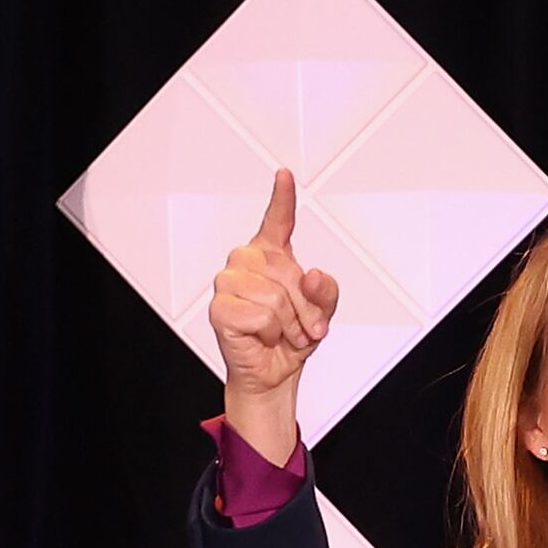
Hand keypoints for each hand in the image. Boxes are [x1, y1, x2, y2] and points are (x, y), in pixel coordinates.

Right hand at [207, 170, 343, 452]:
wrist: (273, 373)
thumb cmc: (292, 339)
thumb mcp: (322, 313)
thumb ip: (326, 292)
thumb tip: (313, 276)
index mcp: (271, 256)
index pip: (278, 220)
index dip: (282, 197)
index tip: (285, 174)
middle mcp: (247, 262)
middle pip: (287, 271)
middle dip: (304, 306)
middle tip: (302, 326)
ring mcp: (229, 282)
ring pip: (274, 295)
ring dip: (288, 323)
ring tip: (282, 332)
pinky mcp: (220, 307)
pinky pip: (260, 314)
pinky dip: (269, 332)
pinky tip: (261, 336)